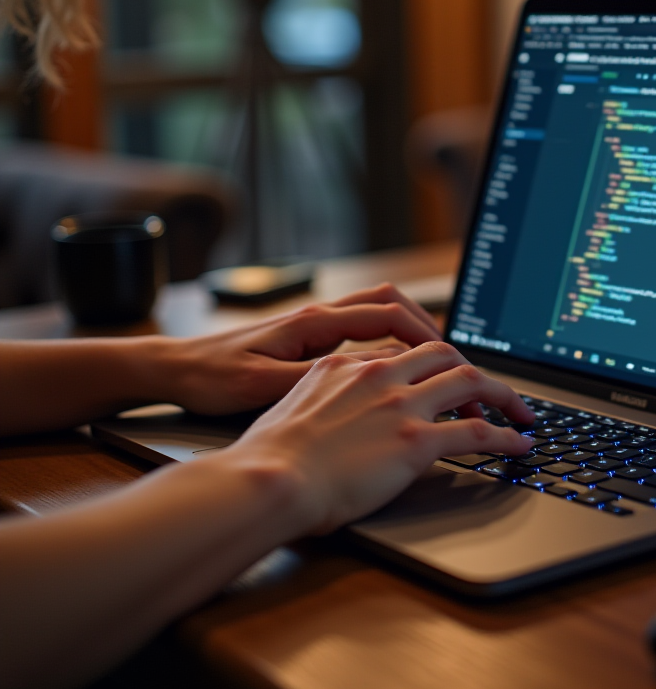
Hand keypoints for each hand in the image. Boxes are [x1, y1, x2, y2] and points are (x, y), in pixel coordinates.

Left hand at [163, 284, 442, 415]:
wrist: (172, 369)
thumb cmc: (211, 378)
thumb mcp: (263, 387)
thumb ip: (321, 379)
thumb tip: (374, 373)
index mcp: (312, 322)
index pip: (385, 312)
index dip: (423, 333)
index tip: (448, 357)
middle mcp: (317, 316)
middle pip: (389, 301)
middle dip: (426, 324)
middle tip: (450, 355)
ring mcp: (313, 326)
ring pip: (376, 311)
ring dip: (409, 329)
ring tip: (432, 360)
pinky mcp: (306, 340)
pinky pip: (360, 329)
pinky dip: (387, 340)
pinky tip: (393, 367)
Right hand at [224, 341, 534, 531]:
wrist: (269, 480)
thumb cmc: (269, 459)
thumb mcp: (292, 409)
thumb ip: (323, 401)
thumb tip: (336, 417)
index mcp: (344, 364)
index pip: (403, 352)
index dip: (432, 366)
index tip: (446, 380)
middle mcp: (378, 375)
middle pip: (444, 353)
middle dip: (474, 370)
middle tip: (491, 393)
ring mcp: (400, 404)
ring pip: (471, 381)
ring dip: (504, 395)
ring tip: (522, 413)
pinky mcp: (416, 440)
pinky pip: (478, 431)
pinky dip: (507, 436)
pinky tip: (520, 445)